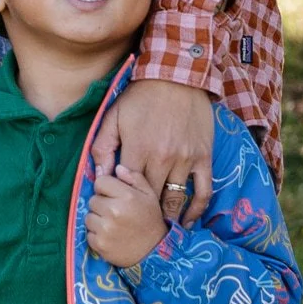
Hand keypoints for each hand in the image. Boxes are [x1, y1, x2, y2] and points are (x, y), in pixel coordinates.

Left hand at [85, 157, 168, 267]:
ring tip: (112, 224)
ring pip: (89, 216)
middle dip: (102, 204)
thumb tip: (117, 168)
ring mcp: (105, 229)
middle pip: (93, 199)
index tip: (113, 196)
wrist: (153, 252)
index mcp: (126, 196)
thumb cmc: (150, 220)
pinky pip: (88, 233)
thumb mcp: (149, 195)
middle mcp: (114, 211)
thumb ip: (134, 178)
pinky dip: (96, 235)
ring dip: (97, 219)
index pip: (100, 182)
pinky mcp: (99, 244)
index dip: (105, 188)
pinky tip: (110, 236)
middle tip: (115, 212)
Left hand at [92, 79, 214, 224]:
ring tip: (158, 228)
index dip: (120, 201)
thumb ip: (103, 148)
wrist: (178, 76)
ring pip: (174, 199)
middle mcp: (163, 159)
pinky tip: (187, 220)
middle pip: (150, 199)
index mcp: (138, 150)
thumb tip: (98, 178)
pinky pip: (202, 191)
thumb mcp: (113, 117)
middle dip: (141, 214)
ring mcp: (186, 160)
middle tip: (135, 223)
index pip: (125, 189)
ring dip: (165, 216)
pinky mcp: (203, 158)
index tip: (117, 208)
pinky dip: (195, 210)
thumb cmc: (141, 97)